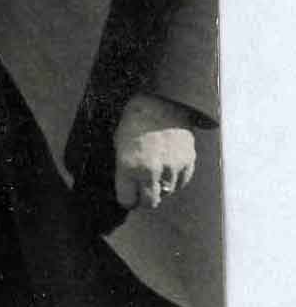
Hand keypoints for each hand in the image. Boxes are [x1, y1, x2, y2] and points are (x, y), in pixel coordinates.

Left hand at [114, 92, 197, 209]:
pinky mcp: (188, 161)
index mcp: (129, 167)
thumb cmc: (134, 123)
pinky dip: (176, 181)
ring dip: (161, 189)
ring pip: (167, 192)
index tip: (128, 197)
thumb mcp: (119, 146)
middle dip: (144, 201)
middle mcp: (151, 170)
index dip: (127, 200)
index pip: (127, 200)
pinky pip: (182, 182)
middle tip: (142, 195)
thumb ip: (124, 169)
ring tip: (155, 179)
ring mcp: (171, 167)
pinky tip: (168, 174)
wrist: (160, 103)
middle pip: (150, 202)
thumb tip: (130, 187)